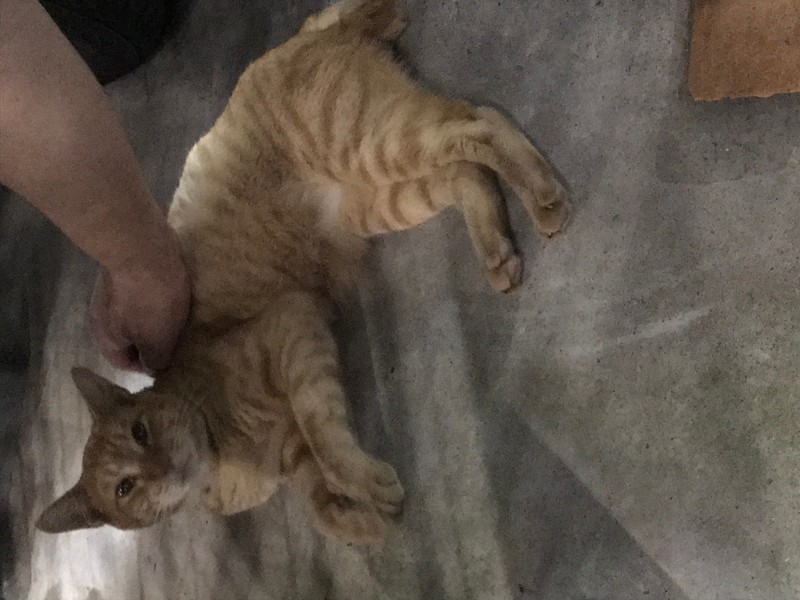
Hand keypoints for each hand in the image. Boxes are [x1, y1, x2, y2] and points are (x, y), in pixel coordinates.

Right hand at [89, 236, 190, 373]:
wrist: (142, 244)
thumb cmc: (150, 299)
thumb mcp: (157, 338)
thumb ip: (155, 359)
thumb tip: (155, 371)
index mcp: (106, 338)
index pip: (125, 363)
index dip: (149, 367)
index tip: (173, 363)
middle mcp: (102, 317)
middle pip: (131, 338)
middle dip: (155, 341)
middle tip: (182, 340)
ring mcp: (112, 292)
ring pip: (137, 314)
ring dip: (158, 318)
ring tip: (184, 318)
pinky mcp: (125, 272)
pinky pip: (142, 294)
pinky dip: (157, 298)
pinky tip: (177, 295)